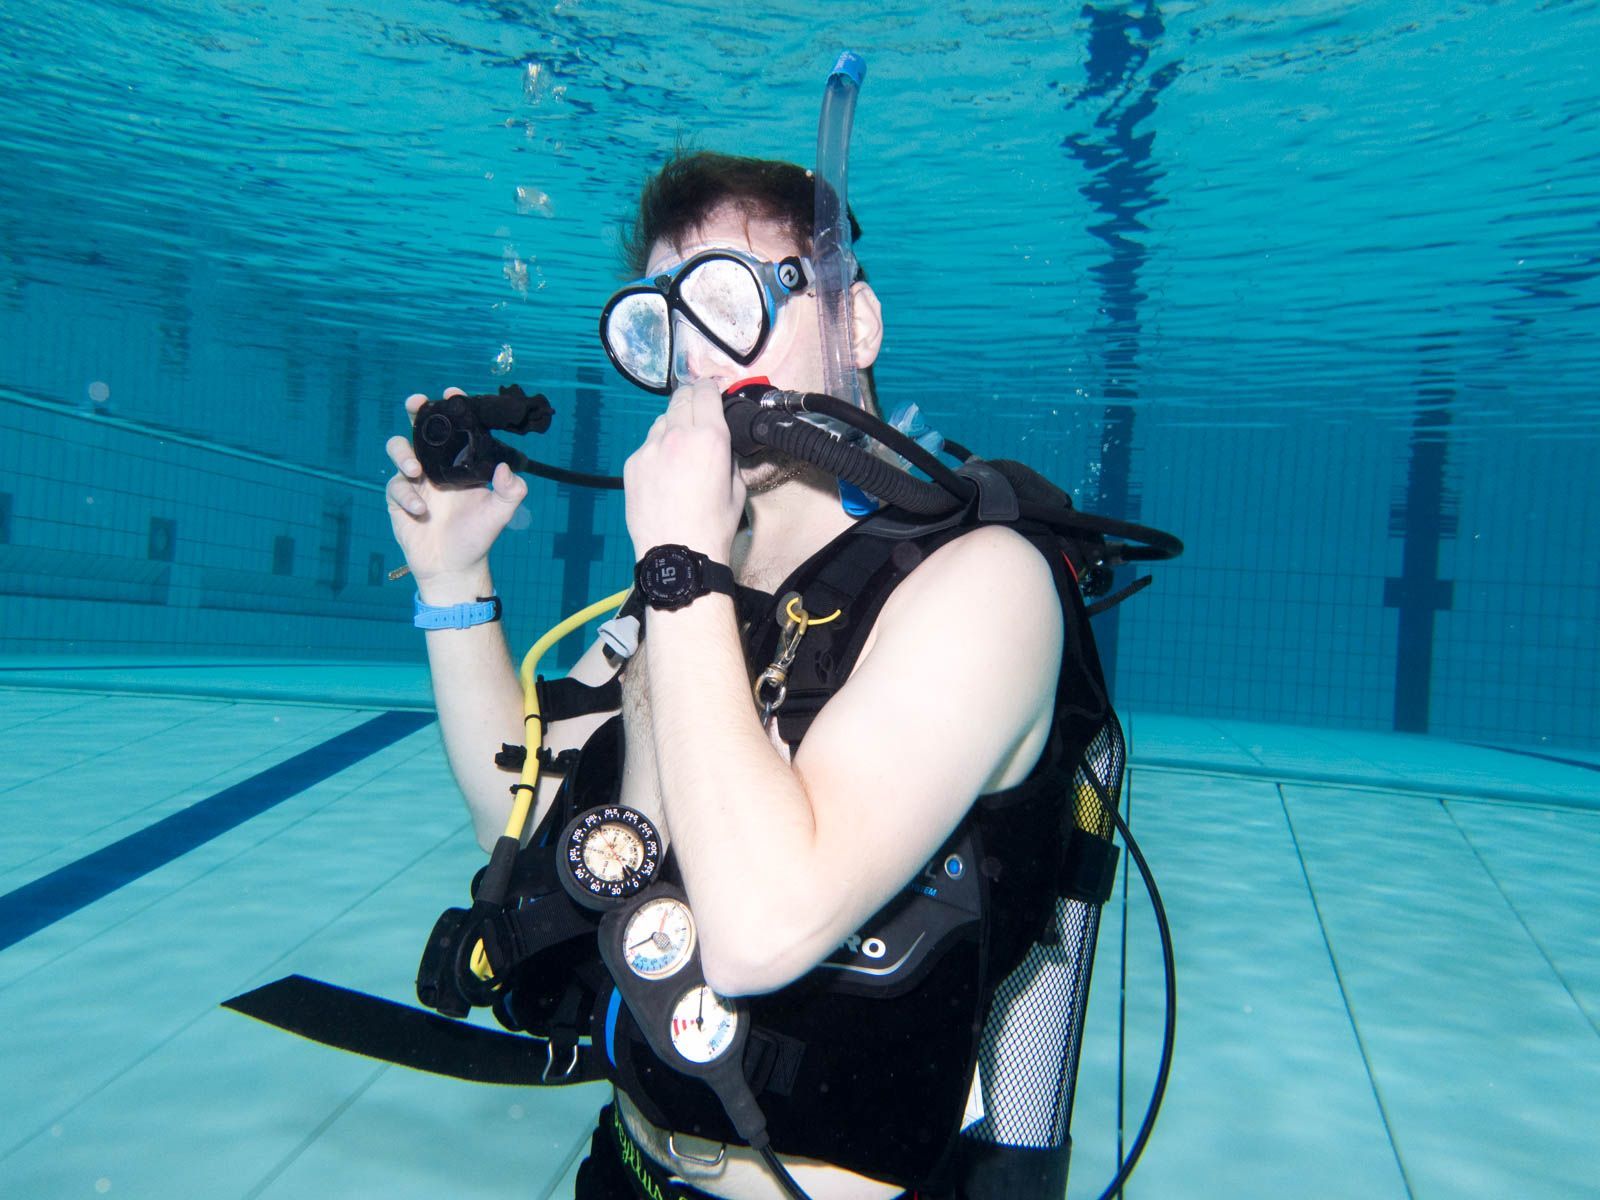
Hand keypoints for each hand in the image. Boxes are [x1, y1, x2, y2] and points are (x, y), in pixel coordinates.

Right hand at [385, 388, 528, 599]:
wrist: (454, 567)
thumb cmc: (478, 537)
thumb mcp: (501, 514)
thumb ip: (511, 491)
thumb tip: (505, 468)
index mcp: (461, 463)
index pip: (457, 428)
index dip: (453, 408)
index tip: (453, 393)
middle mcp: (437, 466)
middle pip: (421, 429)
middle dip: (417, 411)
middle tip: (416, 404)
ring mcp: (415, 481)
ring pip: (399, 450)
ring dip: (403, 453)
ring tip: (416, 471)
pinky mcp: (399, 499)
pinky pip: (395, 486)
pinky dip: (406, 495)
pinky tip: (421, 510)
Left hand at [623, 379, 744, 562]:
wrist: (677, 554)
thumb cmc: (714, 525)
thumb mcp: (737, 487)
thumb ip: (728, 457)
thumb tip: (720, 446)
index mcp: (709, 437)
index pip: (706, 392)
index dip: (711, 386)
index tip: (713, 389)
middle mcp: (677, 434)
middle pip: (682, 398)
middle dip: (692, 398)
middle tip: (698, 407)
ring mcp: (650, 448)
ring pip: (662, 420)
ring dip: (673, 424)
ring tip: (681, 445)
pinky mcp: (633, 463)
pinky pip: (648, 445)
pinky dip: (658, 448)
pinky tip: (665, 470)